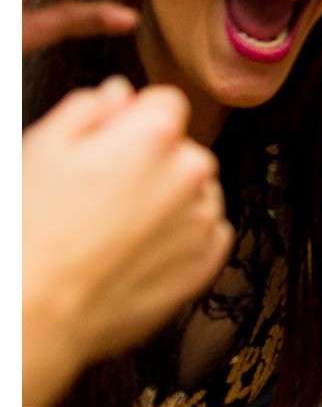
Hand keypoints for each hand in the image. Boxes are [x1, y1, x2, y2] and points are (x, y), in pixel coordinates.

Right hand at [23, 78, 231, 373]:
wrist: (33, 311)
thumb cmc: (29, 233)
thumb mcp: (42, 149)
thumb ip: (89, 109)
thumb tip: (118, 95)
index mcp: (153, 136)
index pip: (165, 102)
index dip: (135, 119)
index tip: (113, 140)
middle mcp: (190, 172)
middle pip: (181, 150)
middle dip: (151, 162)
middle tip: (101, 193)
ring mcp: (203, 220)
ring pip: (196, 192)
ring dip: (168, 200)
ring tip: (113, 228)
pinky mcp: (206, 262)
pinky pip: (207, 234)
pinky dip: (181, 238)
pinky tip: (136, 251)